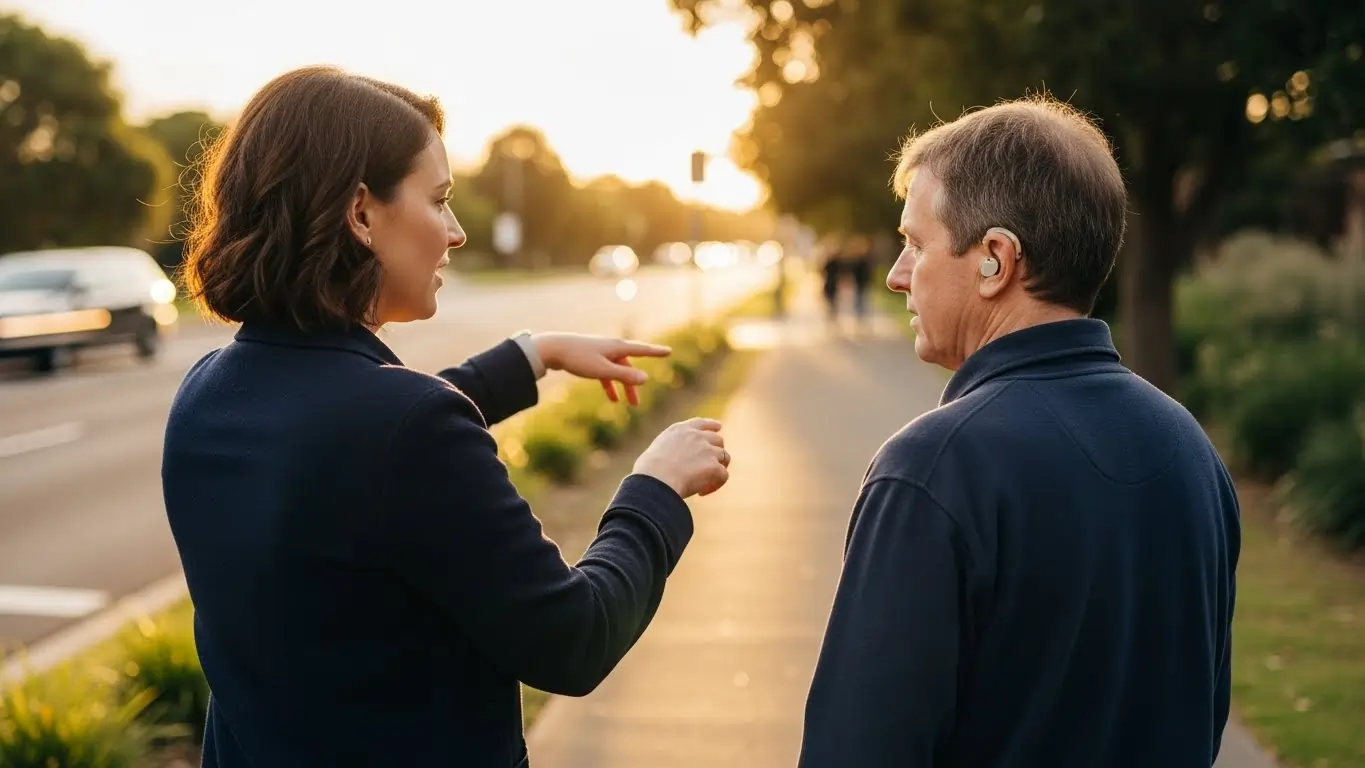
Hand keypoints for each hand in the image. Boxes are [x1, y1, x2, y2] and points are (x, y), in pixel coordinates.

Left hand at [532, 332, 670, 405]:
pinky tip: (610, 398)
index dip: (656, 352)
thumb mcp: (603, 370)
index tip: (669, 352)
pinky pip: (606, 372)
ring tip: (624, 404)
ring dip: (621, 387)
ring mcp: (600, 352)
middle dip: (633, 384)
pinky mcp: (590, 357)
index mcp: (617, 347)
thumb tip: (646, 378)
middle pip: (628, 366)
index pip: (642, 350)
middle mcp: (611, 347)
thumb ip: (624, 376)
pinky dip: (609, 384)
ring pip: (617, 371)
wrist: (552, 348)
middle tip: (637, 403)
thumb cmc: (578, 358)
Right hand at [633, 418, 730, 498]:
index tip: (718, 427)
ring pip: (724, 457)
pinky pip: (723, 475)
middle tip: (709, 467)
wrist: (655, 480)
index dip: (711, 425)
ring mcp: (707, 450)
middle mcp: (696, 436)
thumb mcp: (658, 451)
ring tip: (705, 483)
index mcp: (680, 430)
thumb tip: (675, 462)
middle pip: (718, 440)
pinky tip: (701, 493)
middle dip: (716, 452)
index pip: (700, 423)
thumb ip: (672, 450)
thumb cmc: (649, 472)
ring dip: (718, 469)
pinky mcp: (714, 466)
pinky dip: (715, 485)